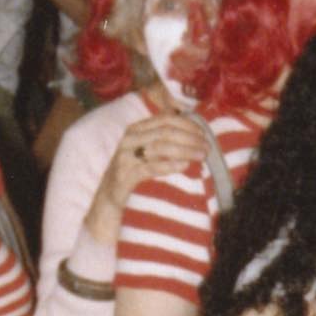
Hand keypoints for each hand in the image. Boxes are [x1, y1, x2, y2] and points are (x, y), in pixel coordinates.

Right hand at [84, 114, 208, 245]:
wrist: (109, 196)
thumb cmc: (134, 170)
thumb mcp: (146, 149)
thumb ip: (162, 136)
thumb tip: (190, 127)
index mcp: (136, 129)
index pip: (165, 118)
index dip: (187, 124)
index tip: (203, 133)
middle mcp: (129, 139)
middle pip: (165, 132)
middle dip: (190, 138)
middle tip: (207, 147)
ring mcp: (126, 156)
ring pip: (160, 147)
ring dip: (185, 150)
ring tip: (201, 156)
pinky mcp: (125, 175)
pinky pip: (151, 167)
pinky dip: (170, 165)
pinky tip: (184, 166)